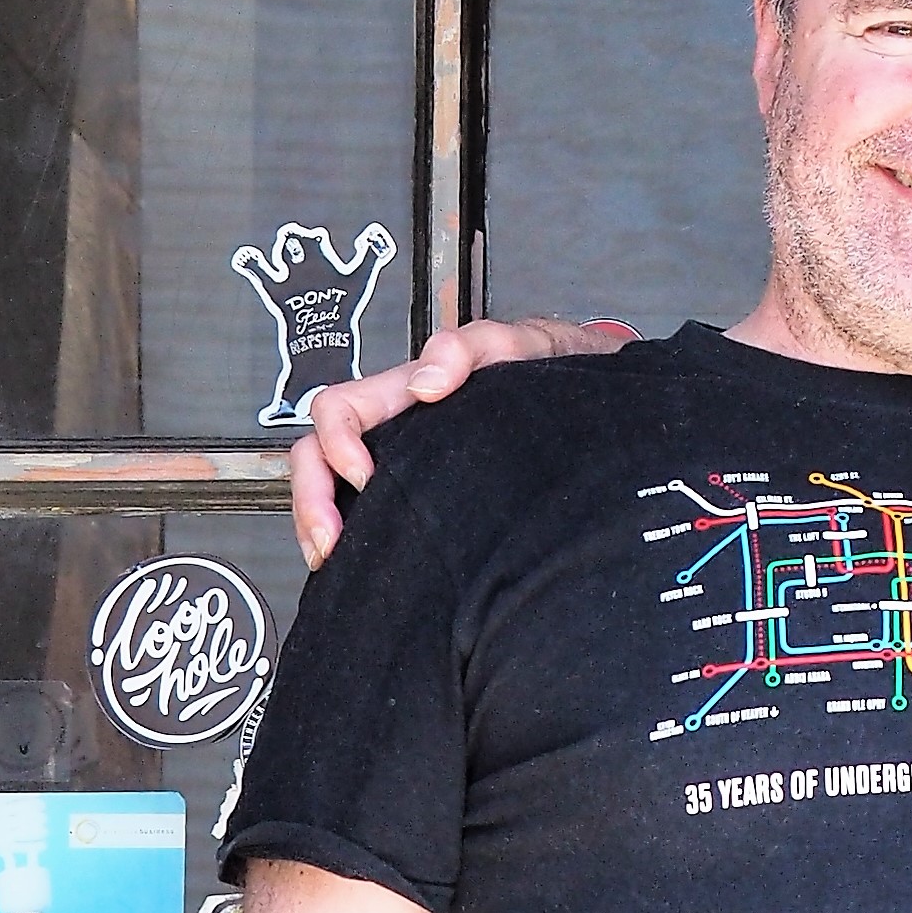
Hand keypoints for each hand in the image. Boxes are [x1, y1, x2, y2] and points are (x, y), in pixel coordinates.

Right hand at [288, 313, 623, 565]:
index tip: (367, 479)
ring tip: (338, 561)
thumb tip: (425, 382)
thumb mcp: (519, 345)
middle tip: (331, 541)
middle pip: (319, 459)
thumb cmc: (554, 372)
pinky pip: (375, 521)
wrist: (599, 404)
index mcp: (408, 390)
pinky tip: (372, 567)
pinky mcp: (431, 501)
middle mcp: (400, 430)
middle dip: (312, 500)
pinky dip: (360, 546)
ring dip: (324, 527)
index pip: (339, 410)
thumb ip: (470, 346)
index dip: (336, 444)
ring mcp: (411, 467)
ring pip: (337, 495)